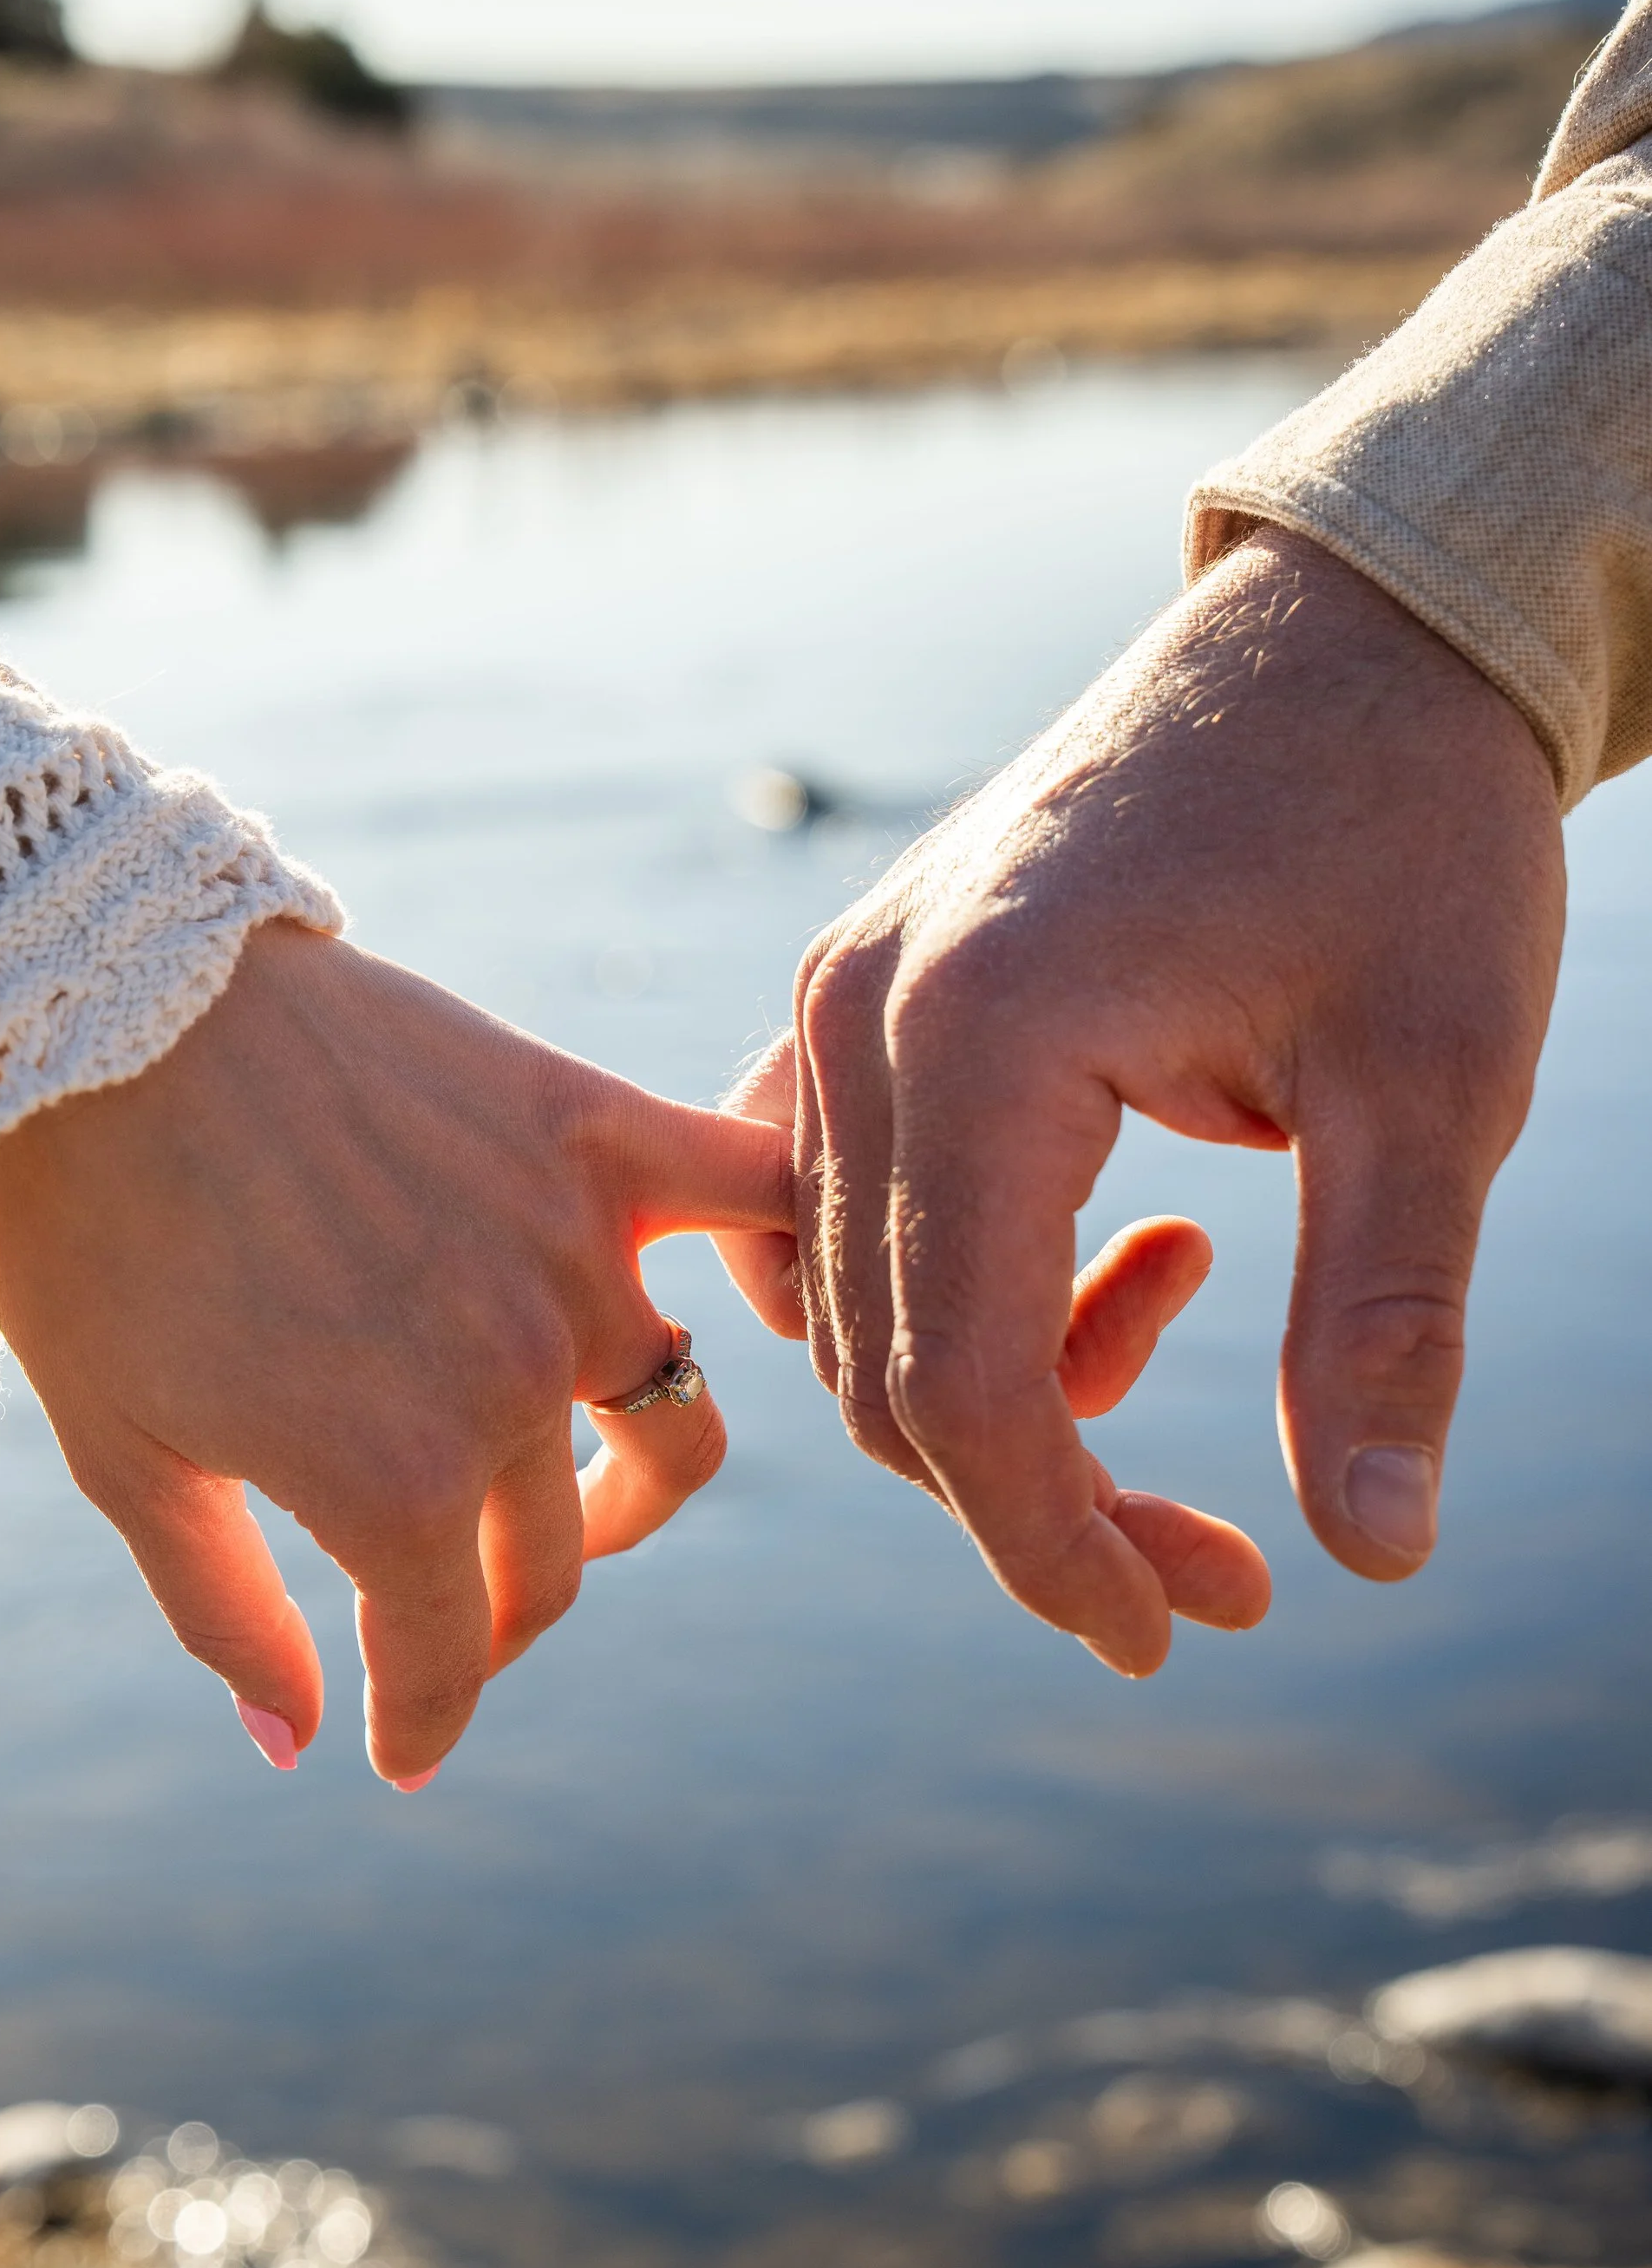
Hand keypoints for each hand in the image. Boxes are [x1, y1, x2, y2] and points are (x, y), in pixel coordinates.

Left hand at [0, 923, 789, 1780]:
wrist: (104, 1006)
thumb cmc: (85, 1234)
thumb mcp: (123, 1454)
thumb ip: (225, 1617)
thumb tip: (298, 1748)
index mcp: (392, 1483)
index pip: (450, 1655)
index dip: (423, 1718)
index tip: (404, 1749)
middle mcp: (513, 1384)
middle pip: (555, 1555)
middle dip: (497, 1613)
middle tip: (447, 1607)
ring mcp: (573, 1256)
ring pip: (672, 1426)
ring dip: (633, 1488)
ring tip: (584, 1490)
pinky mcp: (598, 1133)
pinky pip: (752, 1204)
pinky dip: (780, 1255)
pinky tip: (758, 1296)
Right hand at [719, 529, 1564, 1674]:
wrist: (1353, 633)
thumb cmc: (1411, 836)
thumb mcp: (1438, 1085)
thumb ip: (1384, 1322)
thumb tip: (1372, 1557)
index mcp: (985, 1035)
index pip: (962, 1381)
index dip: (1059, 1546)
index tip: (1184, 1634)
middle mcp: (866, 1015)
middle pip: (889, 1368)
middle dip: (1045, 1502)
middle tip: (1230, 1569)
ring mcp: (843, 993)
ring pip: (846, 1301)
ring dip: (991, 1395)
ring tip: (1173, 1348)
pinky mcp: (864, 984)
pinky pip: (830, 1201)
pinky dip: (936, 1288)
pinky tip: (1100, 1257)